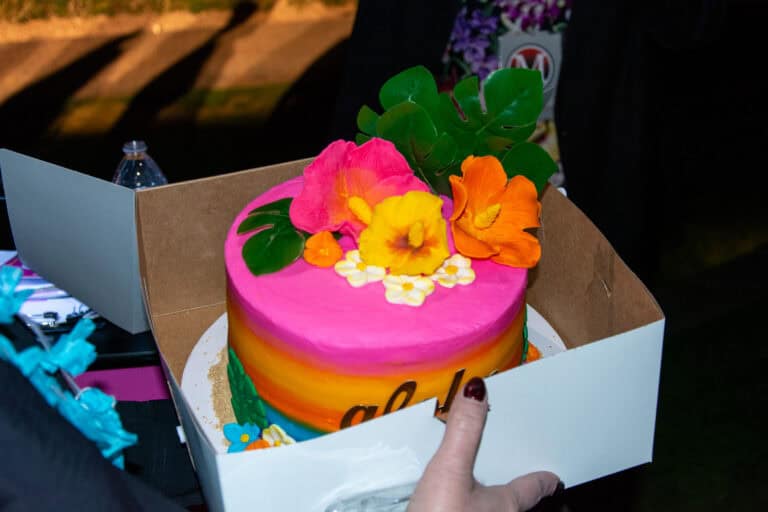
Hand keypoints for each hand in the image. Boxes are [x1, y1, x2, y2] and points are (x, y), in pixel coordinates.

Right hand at [407, 377, 561, 511]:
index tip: (554, 474)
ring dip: (485, 500)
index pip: (532, 488)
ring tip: (477, 486)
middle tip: (510, 470)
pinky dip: (457, 505)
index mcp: (505, 505)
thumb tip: (477, 388)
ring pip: (487, 511)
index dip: (543, 479)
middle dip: (511, 490)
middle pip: (512, 505)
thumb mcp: (449, 472)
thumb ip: (462, 431)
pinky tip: (443, 503)